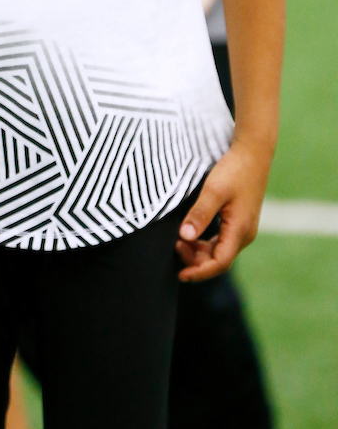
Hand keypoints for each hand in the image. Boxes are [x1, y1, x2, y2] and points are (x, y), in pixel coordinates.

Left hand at [176, 141, 272, 281]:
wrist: (253, 153)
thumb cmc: (234, 170)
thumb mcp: (214, 191)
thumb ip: (200, 214)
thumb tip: (184, 237)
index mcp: (240, 231)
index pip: (219, 263)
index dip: (199, 272)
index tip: (180, 275)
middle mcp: (244, 234)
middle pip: (218, 259)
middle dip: (195, 260)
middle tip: (174, 246)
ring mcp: (243, 228)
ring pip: (219, 250)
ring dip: (199, 251)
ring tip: (178, 241)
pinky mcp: (239, 221)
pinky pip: (221, 240)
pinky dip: (205, 242)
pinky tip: (191, 234)